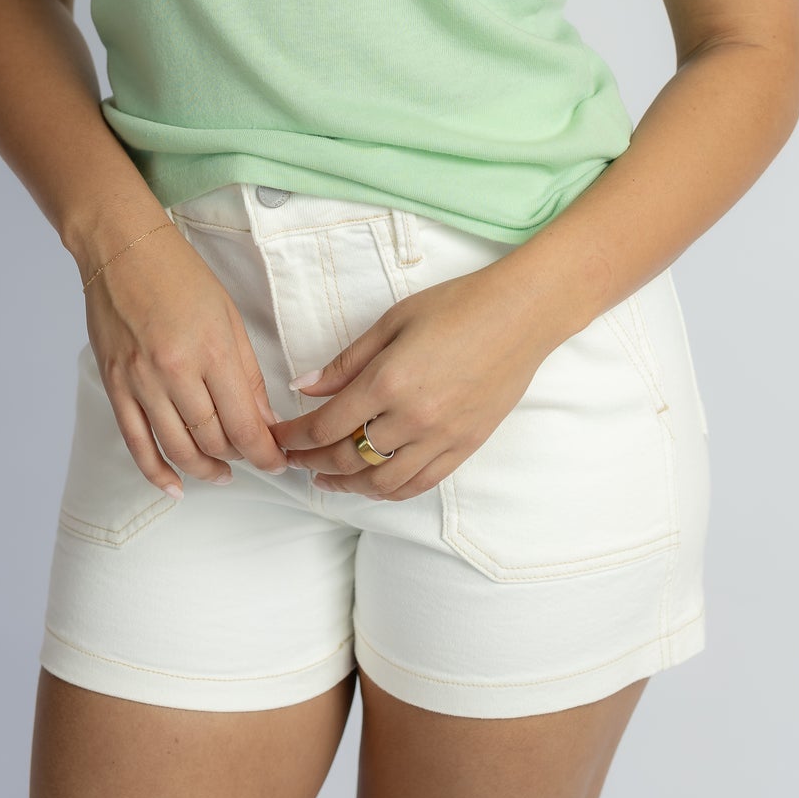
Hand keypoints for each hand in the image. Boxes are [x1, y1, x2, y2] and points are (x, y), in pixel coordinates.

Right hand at [83, 223, 289, 495]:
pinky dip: (156, 472)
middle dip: (240, 457)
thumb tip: (265, 422)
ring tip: (222, 473)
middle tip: (253, 458)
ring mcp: (141, 382)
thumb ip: (248, 375)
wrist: (122, 249)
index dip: (266, 454)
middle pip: (213, 440)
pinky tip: (175, 486)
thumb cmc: (180, 275)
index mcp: (211, 351)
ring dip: (205, 470)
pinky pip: (136, 443)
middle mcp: (175, 372)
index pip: (244, 424)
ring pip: (178, 449)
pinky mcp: (115, 386)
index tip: (279, 462)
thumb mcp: (229, 318)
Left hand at [268, 270, 546, 500]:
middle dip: (310, 463)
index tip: (276, 437)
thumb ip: (346, 361)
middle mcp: (412, 418)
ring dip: (346, 485)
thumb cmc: (457, 306)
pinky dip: (389, 491)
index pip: (325, 426)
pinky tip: (372, 484)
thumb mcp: (392, 321)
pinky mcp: (464, 447)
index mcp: (387, 381)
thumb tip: (303, 387)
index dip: (293, 438)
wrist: (522, 315)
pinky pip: (419, 484)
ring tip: (325, 479)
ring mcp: (441, 438)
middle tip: (292, 459)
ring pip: (381, 482)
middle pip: (346, 458)